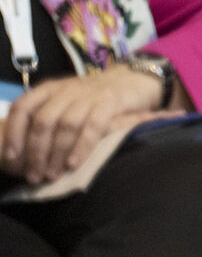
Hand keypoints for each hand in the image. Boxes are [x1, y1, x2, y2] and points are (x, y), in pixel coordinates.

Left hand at [0, 67, 163, 183]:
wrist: (134, 80)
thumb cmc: (94, 99)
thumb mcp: (67, 101)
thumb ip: (48, 117)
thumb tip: (19, 151)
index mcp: (51, 89)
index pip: (23, 107)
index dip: (15, 132)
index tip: (12, 157)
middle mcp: (67, 89)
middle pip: (44, 121)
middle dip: (36, 152)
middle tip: (34, 176)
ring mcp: (90, 94)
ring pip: (66, 125)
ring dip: (57, 153)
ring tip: (52, 175)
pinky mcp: (111, 101)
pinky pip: (93, 125)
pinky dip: (82, 146)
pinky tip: (75, 164)